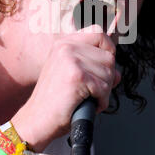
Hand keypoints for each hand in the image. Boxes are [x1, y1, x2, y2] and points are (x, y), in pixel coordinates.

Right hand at [11, 24, 120, 151]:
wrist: (36, 120)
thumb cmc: (54, 102)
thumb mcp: (72, 77)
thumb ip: (94, 69)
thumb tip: (118, 74)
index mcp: (64, 43)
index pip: (99, 34)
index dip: (108, 50)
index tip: (103, 67)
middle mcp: (66, 47)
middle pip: (109, 57)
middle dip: (107, 78)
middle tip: (91, 91)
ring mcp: (71, 60)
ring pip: (109, 74)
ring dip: (104, 92)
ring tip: (86, 98)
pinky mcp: (77, 76)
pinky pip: (104, 88)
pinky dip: (101, 102)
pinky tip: (87, 105)